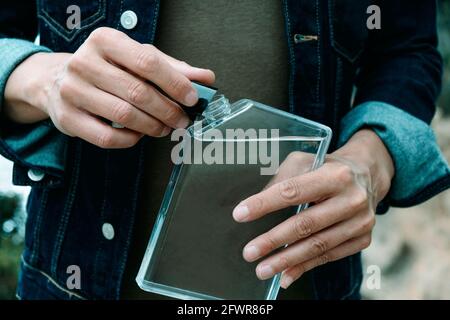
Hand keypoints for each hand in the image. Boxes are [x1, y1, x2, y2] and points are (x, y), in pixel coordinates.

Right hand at [3, 27, 214, 147]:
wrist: (57, 80)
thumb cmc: (105, 68)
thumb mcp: (136, 58)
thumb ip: (171, 68)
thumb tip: (205, 78)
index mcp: (105, 41)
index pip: (147, 62)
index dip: (175, 83)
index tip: (192, 98)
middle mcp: (84, 62)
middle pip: (138, 92)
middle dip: (168, 110)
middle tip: (182, 119)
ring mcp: (72, 91)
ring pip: (124, 115)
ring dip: (153, 126)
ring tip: (164, 128)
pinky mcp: (67, 118)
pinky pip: (107, 137)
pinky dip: (130, 139)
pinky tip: (139, 135)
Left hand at [232, 129, 393, 288]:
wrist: (368, 176)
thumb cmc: (327, 168)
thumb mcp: (305, 162)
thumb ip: (282, 179)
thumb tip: (256, 206)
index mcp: (334, 175)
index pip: (292, 191)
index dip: (264, 204)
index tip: (240, 215)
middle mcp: (351, 199)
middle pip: (305, 224)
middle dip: (273, 240)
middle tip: (249, 252)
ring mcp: (360, 222)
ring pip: (317, 246)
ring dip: (286, 260)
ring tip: (263, 269)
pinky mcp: (362, 239)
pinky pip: (329, 256)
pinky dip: (305, 267)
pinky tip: (286, 275)